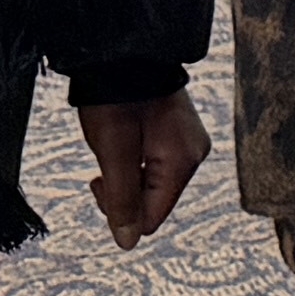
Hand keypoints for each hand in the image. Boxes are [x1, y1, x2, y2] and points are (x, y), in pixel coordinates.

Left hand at [73, 87, 209, 249]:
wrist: (122, 51)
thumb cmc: (115, 98)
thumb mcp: (113, 152)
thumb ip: (122, 200)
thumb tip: (127, 243)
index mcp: (183, 162)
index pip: (152, 217)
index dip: (120, 210)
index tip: (100, 179)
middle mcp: (194, 154)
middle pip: (155, 201)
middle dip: (125, 190)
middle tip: (105, 162)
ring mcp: (190, 142)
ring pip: (154, 183)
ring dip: (128, 173)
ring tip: (114, 143)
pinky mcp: (180, 132)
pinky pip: (158, 163)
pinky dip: (136, 159)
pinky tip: (126, 137)